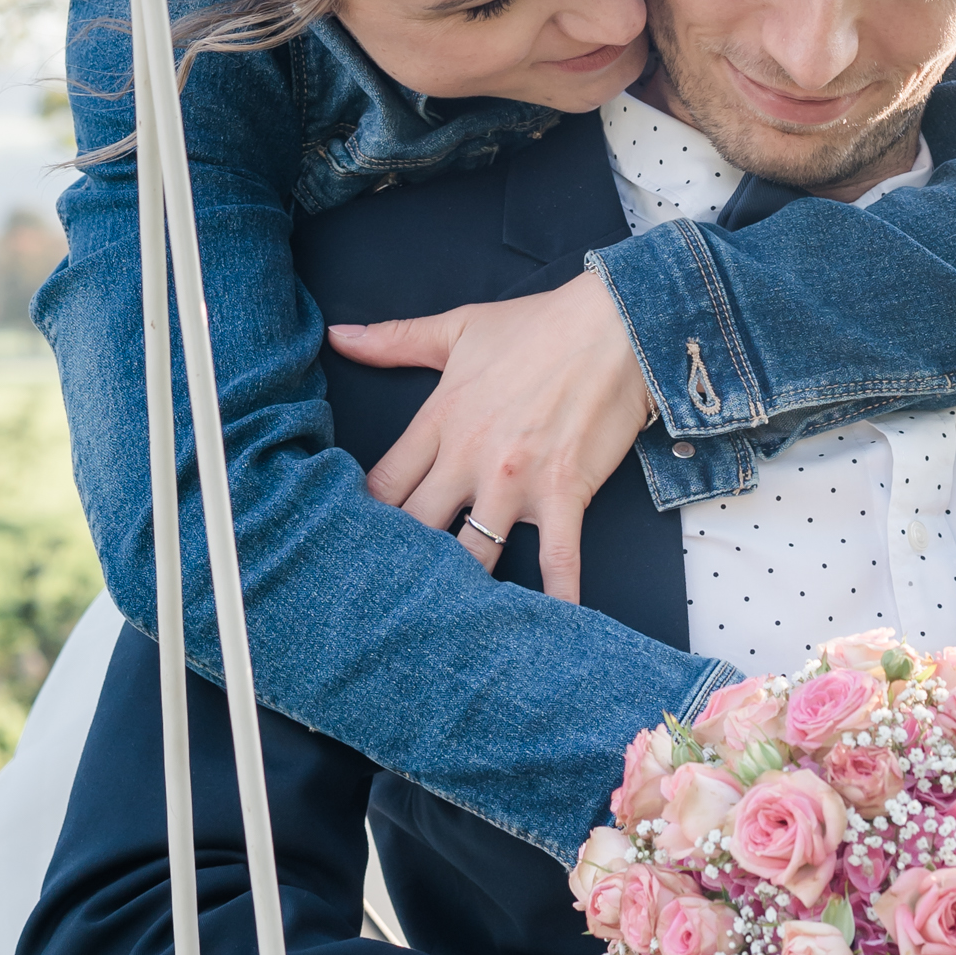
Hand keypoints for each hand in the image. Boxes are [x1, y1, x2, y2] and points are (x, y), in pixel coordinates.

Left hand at [325, 272, 653, 600]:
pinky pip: (556, 560)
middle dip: (401, 560)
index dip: (362, 517)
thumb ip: (393, 339)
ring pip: (472, 553)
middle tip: (389, 592)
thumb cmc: (542, 327)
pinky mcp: (562, 494)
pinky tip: (546, 628)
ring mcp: (515, 481)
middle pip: (416, 528)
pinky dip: (554, 598)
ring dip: (460, 585)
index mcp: (440, 419)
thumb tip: (339, 335)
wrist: (616, 326)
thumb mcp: (457, 328)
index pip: (383, 484)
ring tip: (444, 617)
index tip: (356, 541)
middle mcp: (469, 456)